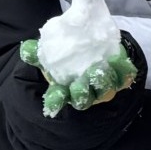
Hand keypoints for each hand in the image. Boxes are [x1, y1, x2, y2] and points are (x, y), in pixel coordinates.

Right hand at [20, 39, 137, 117]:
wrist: (97, 48)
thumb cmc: (69, 56)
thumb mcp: (50, 53)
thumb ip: (37, 52)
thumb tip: (26, 48)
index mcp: (64, 90)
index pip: (58, 100)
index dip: (56, 101)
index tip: (55, 96)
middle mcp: (85, 92)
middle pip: (84, 99)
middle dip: (82, 92)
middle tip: (79, 83)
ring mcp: (103, 88)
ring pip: (104, 90)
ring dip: (102, 81)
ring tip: (100, 68)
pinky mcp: (120, 79)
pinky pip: (124, 78)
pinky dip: (122, 71)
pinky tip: (118, 60)